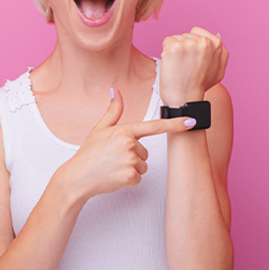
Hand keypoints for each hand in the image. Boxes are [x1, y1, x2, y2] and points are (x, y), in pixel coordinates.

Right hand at [59, 88, 193, 201]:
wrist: (77, 177)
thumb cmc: (88, 154)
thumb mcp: (100, 129)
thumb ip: (113, 111)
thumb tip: (114, 90)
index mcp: (125, 130)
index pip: (155, 126)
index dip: (175, 124)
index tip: (191, 121)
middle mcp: (129, 144)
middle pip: (145, 152)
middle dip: (133, 156)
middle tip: (113, 158)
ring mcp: (131, 161)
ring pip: (143, 165)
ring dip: (131, 168)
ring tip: (113, 167)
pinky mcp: (131, 177)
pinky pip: (138, 178)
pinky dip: (128, 180)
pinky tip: (114, 176)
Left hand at [159, 26, 228, 106]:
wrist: (185, 98)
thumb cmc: (200, 86)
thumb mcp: (219, 70)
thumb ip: (221, 53)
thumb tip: (217, 37)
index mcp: (216, 44)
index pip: (196, 32)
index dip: (192, 44)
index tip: (192, 58)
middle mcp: (204, 42)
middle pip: (185, 35)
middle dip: (183, 48)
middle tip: (186, 66)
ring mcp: (189, 44)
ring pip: (176, 38)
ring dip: (175, 50)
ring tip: (179, 66)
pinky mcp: (175, 47)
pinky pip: (167, 42)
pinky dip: (166, 52)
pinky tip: (172, 64)